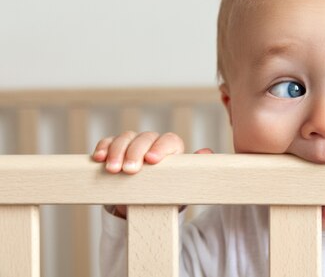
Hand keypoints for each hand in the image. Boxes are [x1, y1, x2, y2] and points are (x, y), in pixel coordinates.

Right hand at [92, 130, 212, 217]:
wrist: (143, 205)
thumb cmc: (165, 194)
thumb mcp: (181, 186)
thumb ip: (195, 169)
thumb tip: (207, 152)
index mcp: (172, 150)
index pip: (169, 140)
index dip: (161, 147)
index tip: (152, 161)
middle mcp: (152, 143)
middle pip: (145, 138)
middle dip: (135, 152)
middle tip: (129, 170)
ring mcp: (132, 145)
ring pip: (126, 138)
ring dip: (117, 151)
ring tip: (112, 169)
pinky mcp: (114, 150)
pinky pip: (108, 142)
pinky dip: (103, 148)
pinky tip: (98, 158)